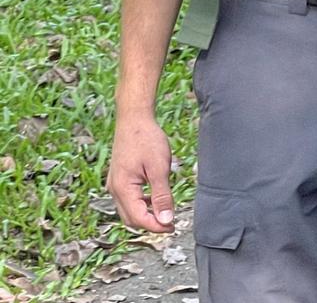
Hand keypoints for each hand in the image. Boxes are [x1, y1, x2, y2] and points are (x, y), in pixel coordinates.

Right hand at [107, 113, 175, 231]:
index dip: (156, 227)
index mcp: (122, 188)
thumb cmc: (146, 139)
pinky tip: (154, 198)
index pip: (138, 219)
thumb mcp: (159, 168)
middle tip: (170, 223)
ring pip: (128, 210)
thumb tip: (166, 220)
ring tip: (165, 212)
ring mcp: (114, 184)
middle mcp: (114, 189)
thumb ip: (162, 196)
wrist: (134, 118)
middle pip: (131, 219)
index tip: (173, 227)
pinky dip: (141, 204)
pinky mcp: (118, 178)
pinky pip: (128, 200)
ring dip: (145, 215)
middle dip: (150, 224)